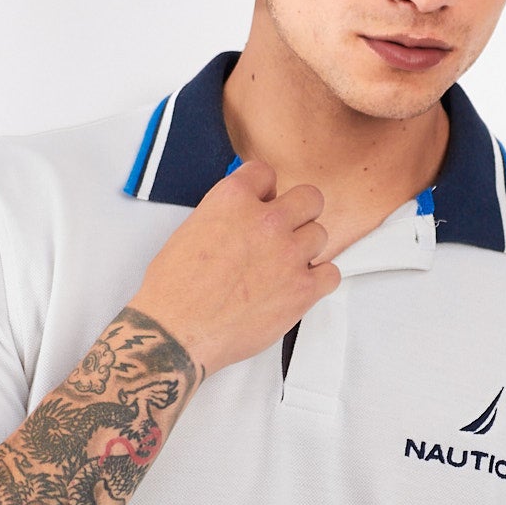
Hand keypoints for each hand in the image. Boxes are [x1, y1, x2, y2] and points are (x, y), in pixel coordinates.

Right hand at [126, 157, 340, 379]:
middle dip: (299, 213)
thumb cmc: (174, 290)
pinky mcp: (302, 289)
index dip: (265, 191)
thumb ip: (225, 216)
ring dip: (305, 249)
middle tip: (286, 232)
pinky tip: (298, 287)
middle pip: (309, 198)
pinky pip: (331, 274)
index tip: (263, 205)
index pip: (266, 173)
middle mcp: (266, 221)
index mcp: (233, 199)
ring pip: (321, 235)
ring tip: (284, 267)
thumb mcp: (192, 230)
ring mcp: (288, 254)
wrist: (178, 331)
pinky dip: (319, 281)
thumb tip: (242, 220)